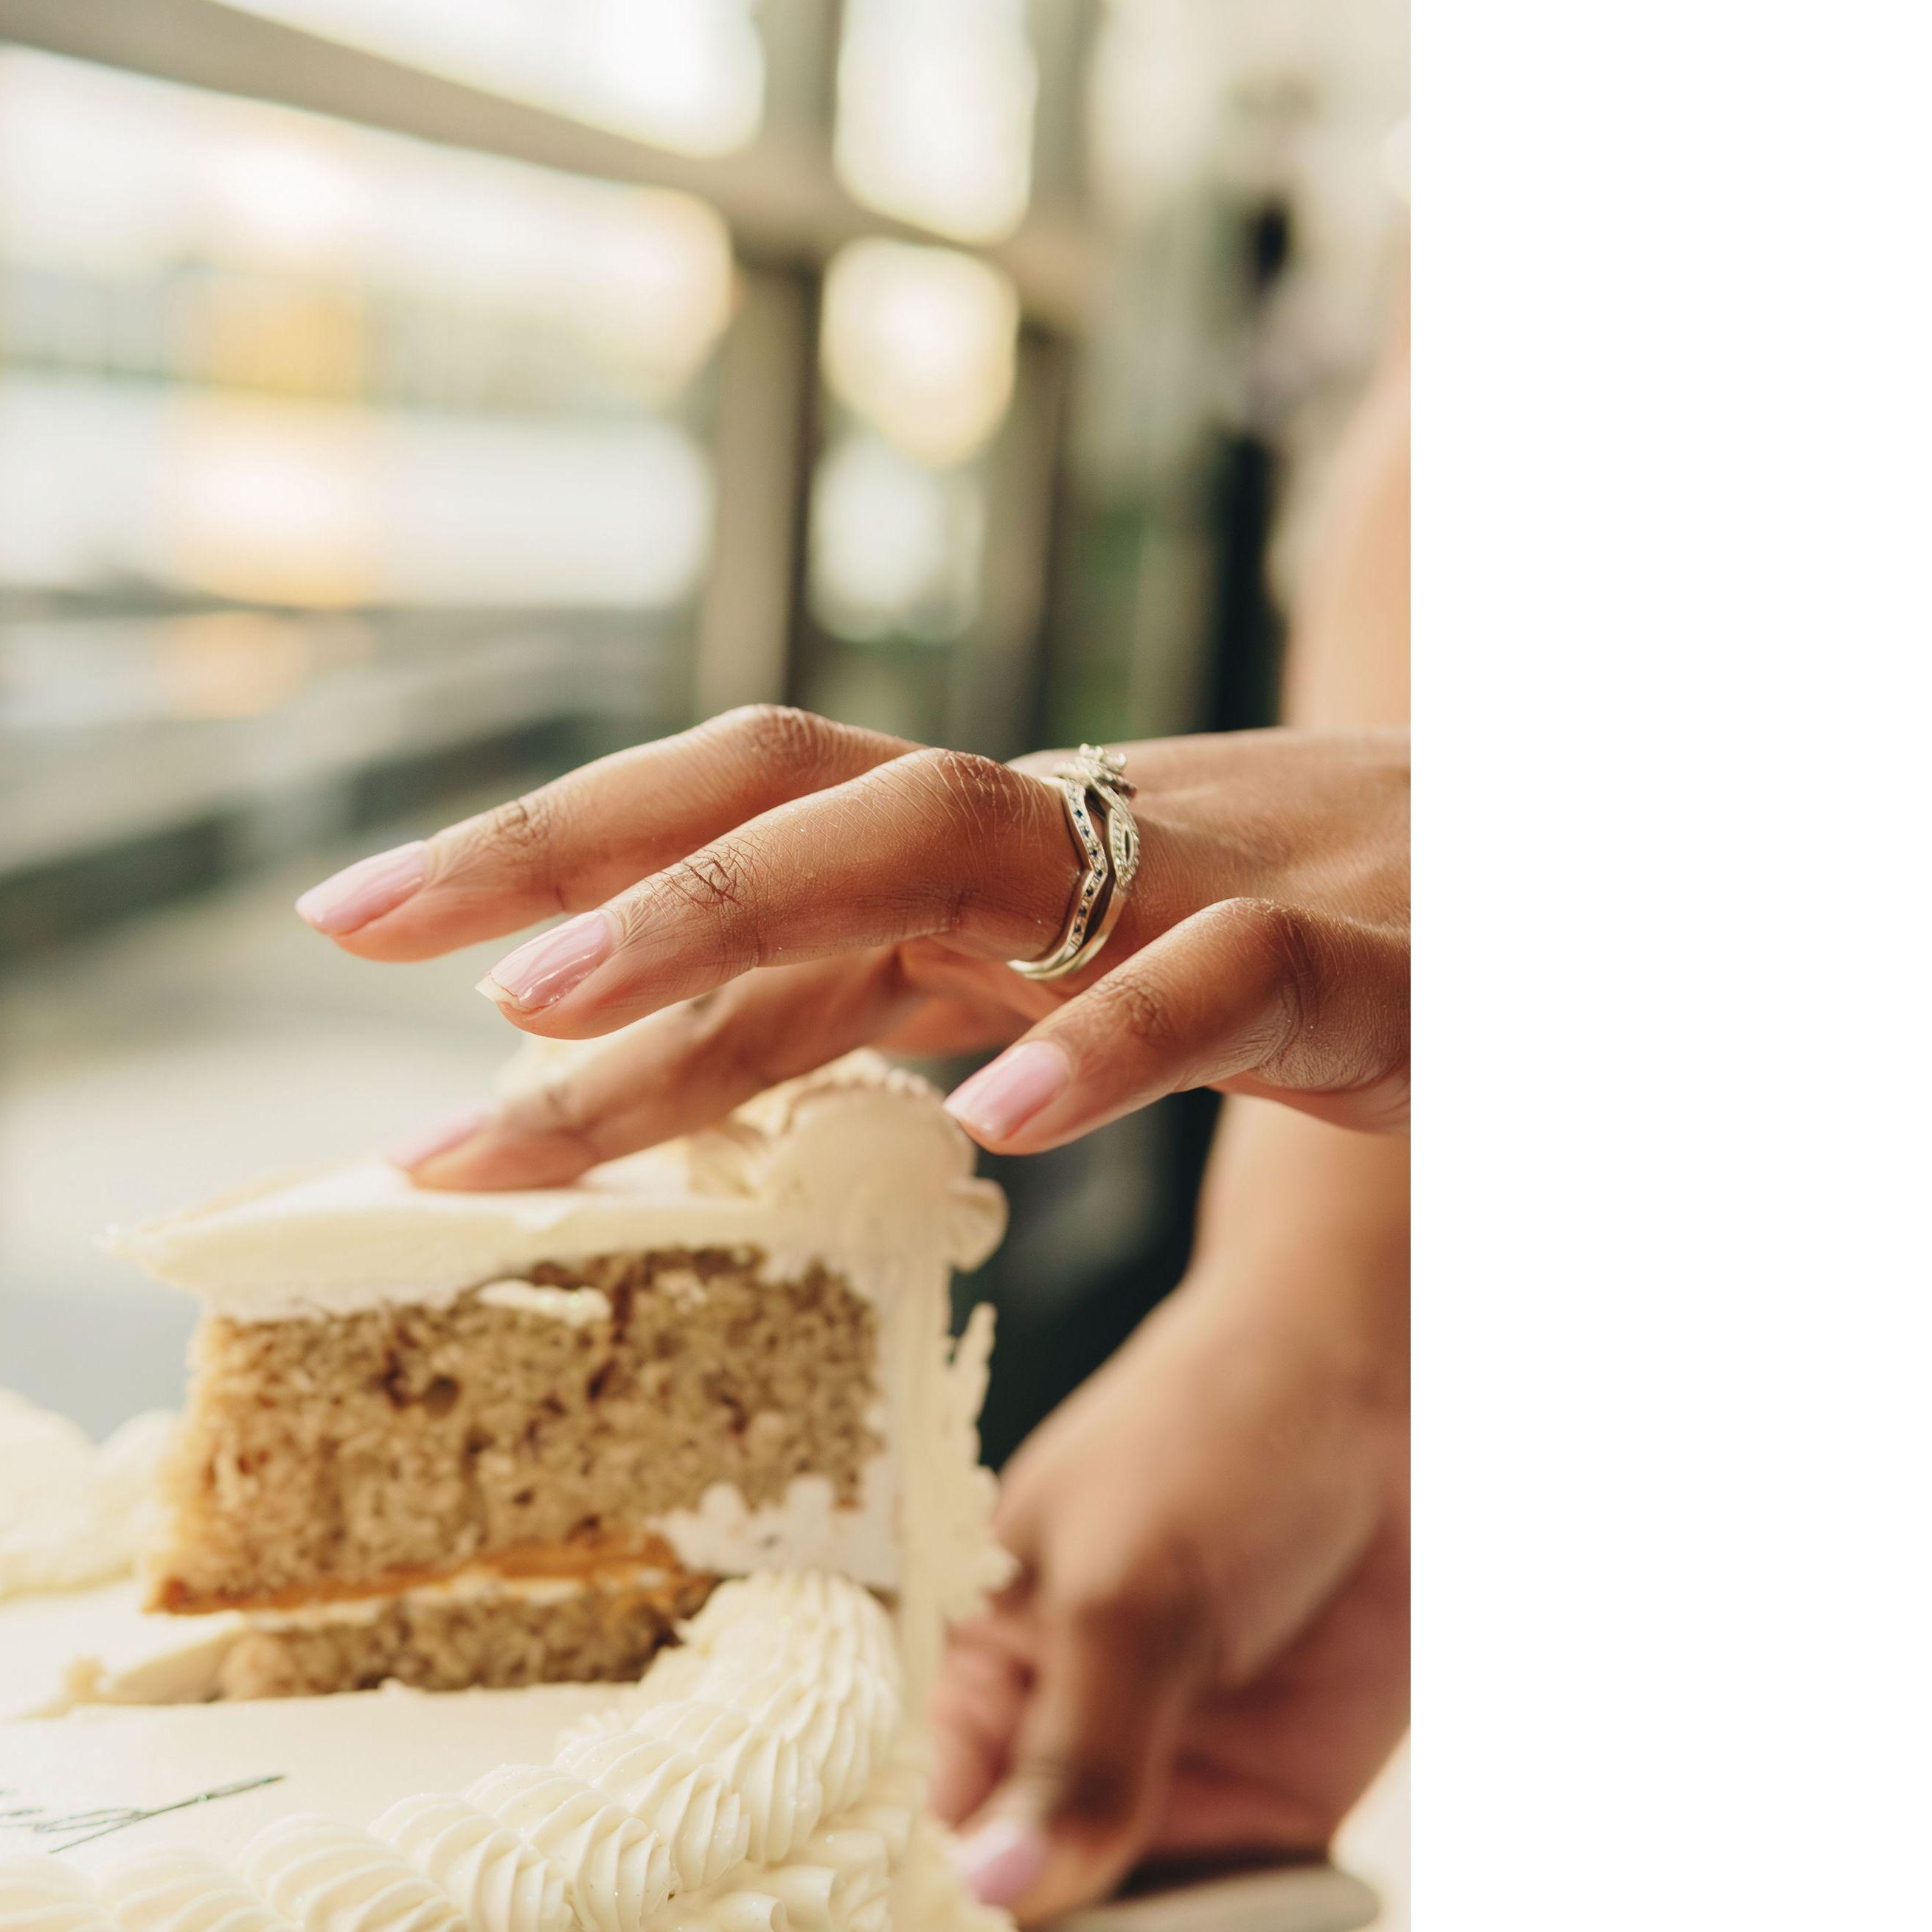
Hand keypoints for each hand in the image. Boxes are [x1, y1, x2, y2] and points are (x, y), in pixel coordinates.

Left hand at [291, 707, 1407, 1183]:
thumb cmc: (1316, 960)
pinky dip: (1111, 1048)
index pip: (736, 825)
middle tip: (362, 940)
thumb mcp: (1069, 979)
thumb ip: (893, 1011)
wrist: (1581, 914)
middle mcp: (1066, 836)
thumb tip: (679, 1088)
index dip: (546, 858)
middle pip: (782, 802)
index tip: (351, 922)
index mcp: (994, 854)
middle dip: (565, 860)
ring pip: (943, 854)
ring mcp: (1208, 879)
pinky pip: (1224, 990)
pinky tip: (995, 1129)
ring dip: (735, 926)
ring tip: (551, 1024)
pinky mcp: (1365, 967)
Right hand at [935, 1113, 1410, 1931]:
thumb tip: (1000, 1903)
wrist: (1383, 1383)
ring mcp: (1139, 1793)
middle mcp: (1030, 1754)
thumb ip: (1077, 1755)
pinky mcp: (1247, 1818)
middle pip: (987, 1928)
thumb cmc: (1215, 1432)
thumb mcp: (1129, 1587)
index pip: (895, 1842)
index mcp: (954, 1681)